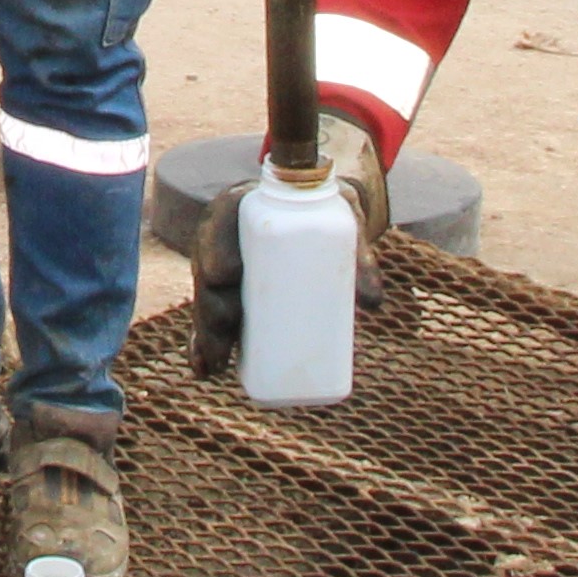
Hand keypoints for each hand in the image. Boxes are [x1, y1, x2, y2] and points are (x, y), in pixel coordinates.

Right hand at [190, 110, 389, 378]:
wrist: (322, 211)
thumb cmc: (332, 210)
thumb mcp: (347, 220)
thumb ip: (360, 255)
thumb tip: (373, 303)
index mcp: (240, 207)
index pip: (219, 225)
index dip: (217, 248)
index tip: (229, 273)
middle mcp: (222, 236)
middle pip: (208, 270)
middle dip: (210, 301)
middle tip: (230, 323)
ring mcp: (222, 266)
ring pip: (207, 299)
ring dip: (205, 332)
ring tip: (215, 362)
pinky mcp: (230, 291)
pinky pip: (212, 317)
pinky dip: (205, 344)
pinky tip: (204, 369)